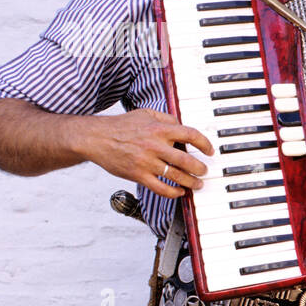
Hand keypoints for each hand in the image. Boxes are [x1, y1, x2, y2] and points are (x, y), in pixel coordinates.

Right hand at [80, 108, 213, 198]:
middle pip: (186, 160)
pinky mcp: (138, 175)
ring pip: (176, 176)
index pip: (190, 135)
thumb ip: (166, 118)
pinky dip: (173, 192)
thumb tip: (183, 126)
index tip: (209, 150)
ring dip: (191, 182)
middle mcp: (154, 146)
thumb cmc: (121, 126)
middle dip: (200, 168)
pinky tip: (179, 192)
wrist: (96, 138)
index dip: (204, 143)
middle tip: (204, 171)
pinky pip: (161, 188)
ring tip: (197, 184)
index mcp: (159, 129)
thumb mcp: (146, 113)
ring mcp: (146, 162)